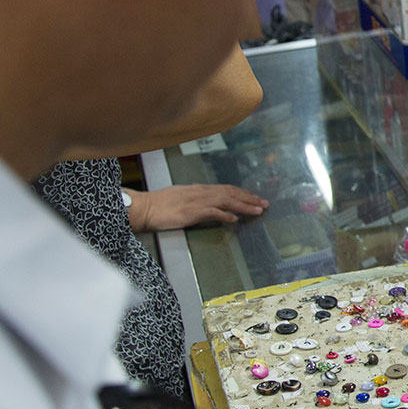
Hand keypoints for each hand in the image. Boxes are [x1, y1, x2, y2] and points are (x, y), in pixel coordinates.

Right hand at [128, 183, 267, 232]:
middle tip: (264, 204)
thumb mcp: (181, 197)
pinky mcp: (190, 212)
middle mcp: (201, 192)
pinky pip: (212, 212)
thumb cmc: (159, 204)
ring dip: (244, 206)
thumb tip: (210, 205)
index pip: (226, 189)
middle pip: (231, 193)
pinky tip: (235, 219)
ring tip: (257, 210)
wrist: (143, 207)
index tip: (255, 198)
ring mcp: (196, 202)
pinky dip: (225, 215)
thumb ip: (197, 199)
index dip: (242, 193)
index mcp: (199, 189)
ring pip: (226, 201)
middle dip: (249, 198)